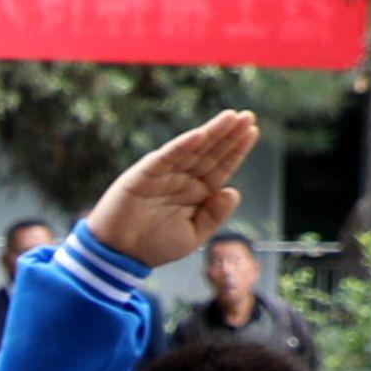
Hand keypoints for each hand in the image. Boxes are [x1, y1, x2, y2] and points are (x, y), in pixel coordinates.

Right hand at [85, 111, 267, 267]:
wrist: (119, 254)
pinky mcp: (145, 174)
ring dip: (211, 132)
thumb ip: (214, 215)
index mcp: (196, 193)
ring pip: (192, 149)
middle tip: (248, 116)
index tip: (252, 132)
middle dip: (229, 134)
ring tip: (231, 117)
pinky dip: (182, 145)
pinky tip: (199, 134)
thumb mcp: (192, 236)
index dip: (236, 150)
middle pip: (211, 152)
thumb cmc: (154, 246)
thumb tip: (234, 191)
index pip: (221, 167)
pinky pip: (166, 157)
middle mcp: (183, 179)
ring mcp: (164, 174)